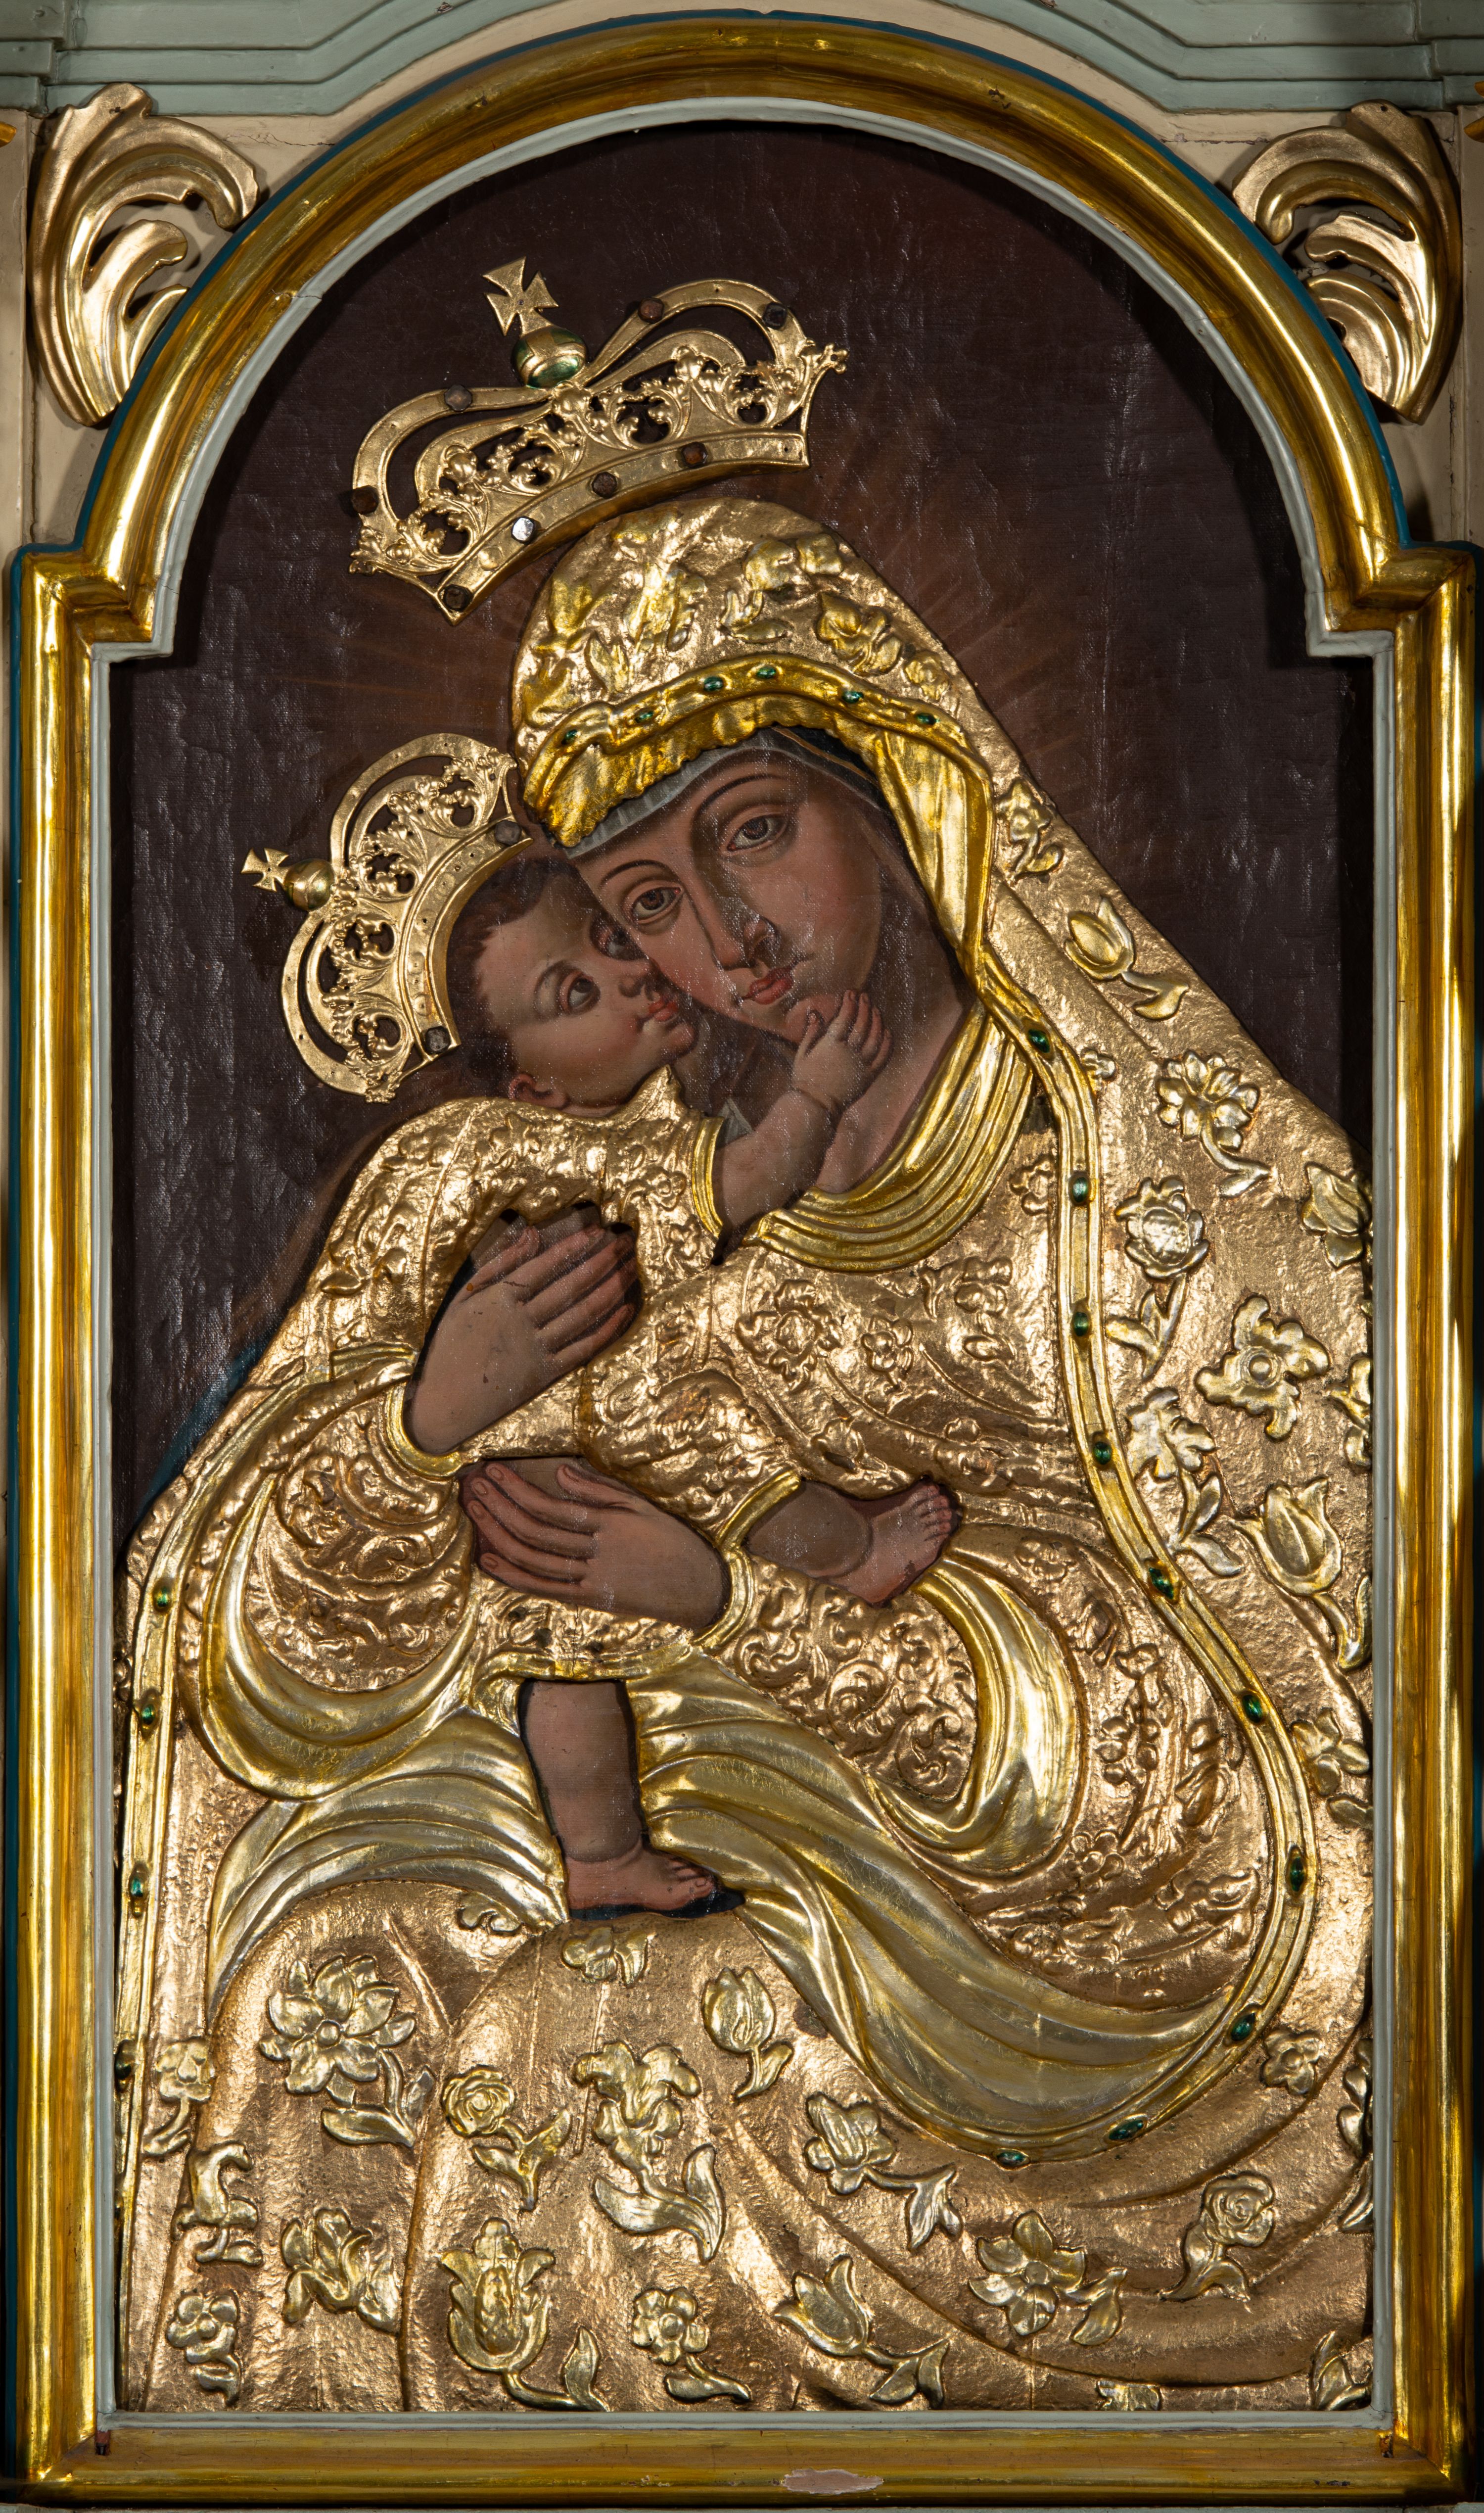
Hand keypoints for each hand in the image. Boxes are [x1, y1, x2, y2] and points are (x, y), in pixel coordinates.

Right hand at [405, 1223, 637, 1452]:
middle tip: (627, 1243)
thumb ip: (499, 1265)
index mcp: (499, 1300)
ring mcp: (537, 1349)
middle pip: (571, 1286)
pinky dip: (607, 1329)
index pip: (545, 1266)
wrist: (443, 1404)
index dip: (574, 1247)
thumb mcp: (463, 1299)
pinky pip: (583, 1348)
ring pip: (583, 1314)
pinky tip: (625, 1310)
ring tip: (632, 1269)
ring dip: (611, 1289)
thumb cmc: (450, 1346)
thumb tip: (532, 1232)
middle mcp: (522, 1322)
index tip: (598, 1231)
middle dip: (603, 1261)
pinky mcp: (547, 1374)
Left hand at [460, 1460, 727, 1630]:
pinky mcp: (589, 1601)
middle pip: (535, 1531)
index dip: (518, 1489)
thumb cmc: (672, 1541)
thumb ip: (601, 1490)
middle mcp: (596, 1553)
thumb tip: (559, 1474)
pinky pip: (544, 1589)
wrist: (699, 1589)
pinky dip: (513, 1576)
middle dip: (499, 1507)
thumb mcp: (643, 1507)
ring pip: (534, 1559)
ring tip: (474, 1513)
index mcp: (610, 1524)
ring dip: (498, 1536)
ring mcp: (591, 1580)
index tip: (494, 1471)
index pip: (552, 1506)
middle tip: (473, 1487)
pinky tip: (489, 1560)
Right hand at [789, 989, 890, 1118]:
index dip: (849, 1003)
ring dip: (877, 1021)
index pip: (845, 1017)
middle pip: (862, 1024)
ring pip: (875, 1038)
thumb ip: (811, 1032)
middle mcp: (849, 1052)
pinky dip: (887, 1043)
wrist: (815, 1106)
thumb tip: (815, 1012)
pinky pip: (883, 1057)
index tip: (851, 992)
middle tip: (865, 996)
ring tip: (876, 1010)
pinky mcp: (869, 1077)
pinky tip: (888, 1032)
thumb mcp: (802, 1054)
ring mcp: (861, 1065)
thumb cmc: (805, 1080)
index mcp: (831, 1045)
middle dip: (865, 1007)